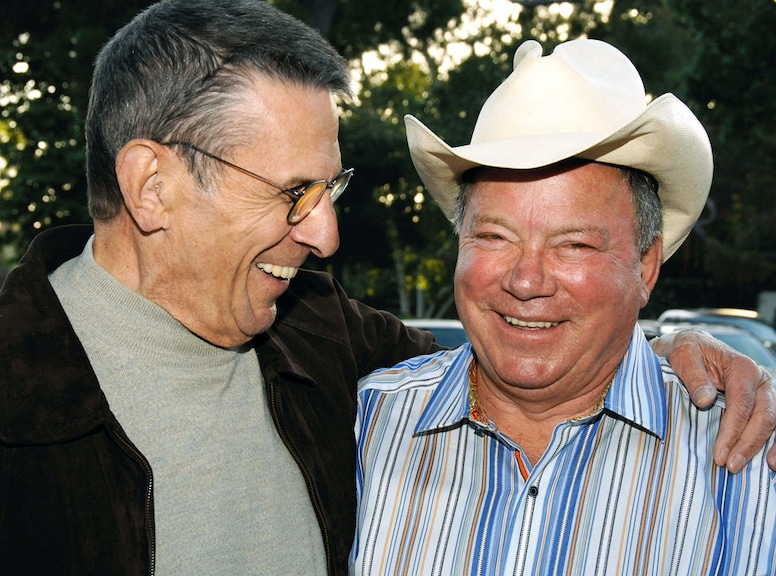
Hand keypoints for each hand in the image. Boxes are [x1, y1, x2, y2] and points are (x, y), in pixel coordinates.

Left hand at [651, 328, 775, 472]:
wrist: (694, 346)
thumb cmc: (688, 351)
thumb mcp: (684, 356)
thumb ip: (694, 377)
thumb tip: (705, 400)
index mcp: (742, 368)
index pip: (742, 405)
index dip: (732, 432)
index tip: (719, 454)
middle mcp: (760, 380)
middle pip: (763, 417)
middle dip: (748, 445)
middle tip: (730, 466)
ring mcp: (764, 393)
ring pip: (772, 423)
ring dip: (763, 447)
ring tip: (754, 468)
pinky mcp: (761, 403)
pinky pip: (771, 424)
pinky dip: (772, 443)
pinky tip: (770, 462)